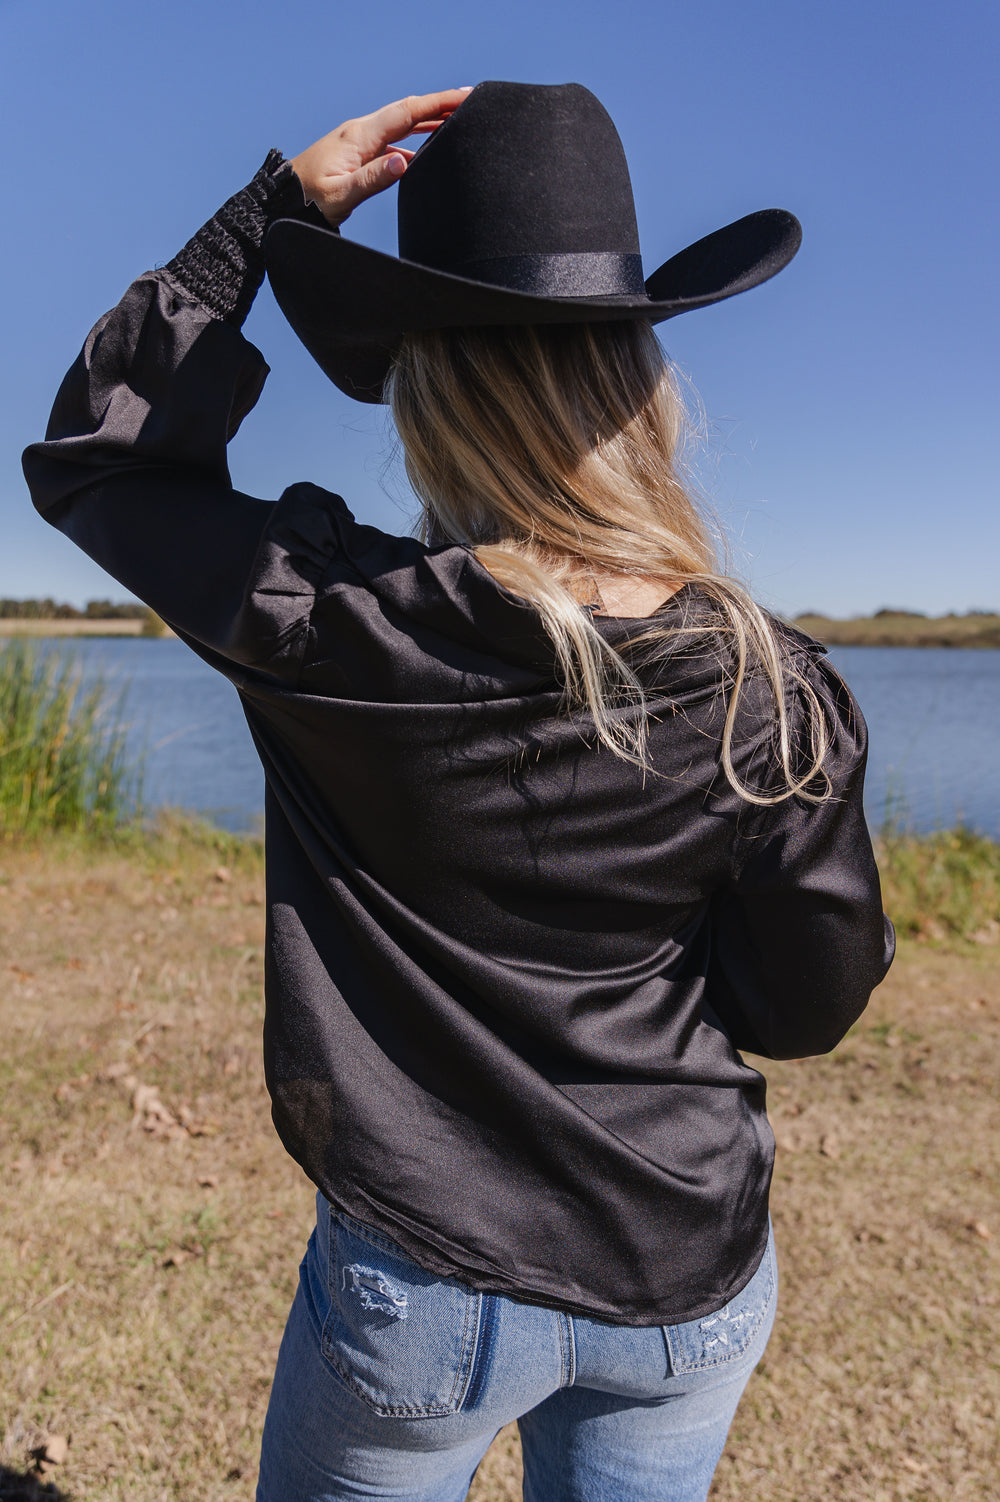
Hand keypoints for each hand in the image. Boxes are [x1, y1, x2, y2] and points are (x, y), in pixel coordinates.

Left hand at [289, 89, 472, 226]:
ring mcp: (359, 142)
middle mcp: (361, 132)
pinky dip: (414, 143)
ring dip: (428, 122)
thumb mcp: (339, 194)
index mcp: (359, 136)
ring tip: (456, 122)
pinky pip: (392, 143)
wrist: (279, 200)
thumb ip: (372, 179)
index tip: (464, 96)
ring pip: (401, 126)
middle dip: (439, 106)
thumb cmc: (305, 200)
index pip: (406, 112)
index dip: (437, 103)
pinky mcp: (357, 155)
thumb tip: (403, 162)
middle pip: (408, 112)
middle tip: (470, 102)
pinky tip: (427, 154)